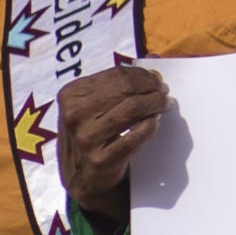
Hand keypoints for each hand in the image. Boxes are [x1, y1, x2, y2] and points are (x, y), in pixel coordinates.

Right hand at [60, 65, 167, 217]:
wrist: (83, 175)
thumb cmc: (94, 130)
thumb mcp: (96, 102)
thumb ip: (121, 81)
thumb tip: (155, 60)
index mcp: (70, 95)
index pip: (118, 74)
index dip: (143, 75)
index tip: (156, 80)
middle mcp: (73, 115)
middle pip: (127, 89)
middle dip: (152, 88)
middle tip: (164, 92)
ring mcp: (85, 138)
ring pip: (133, 109)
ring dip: (156, 104)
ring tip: (164, 104)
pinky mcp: (100, 159)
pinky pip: (136, 136)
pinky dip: (151, 126)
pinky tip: (155, 122)